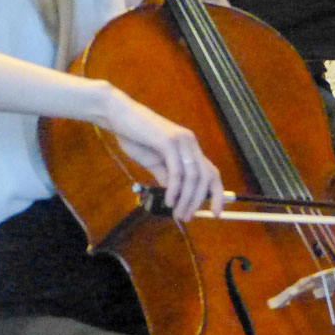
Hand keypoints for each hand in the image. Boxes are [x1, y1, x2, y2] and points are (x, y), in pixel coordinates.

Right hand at [104, 91, 224, 220]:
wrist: (118, 116)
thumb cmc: (134, 137)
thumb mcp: (153, 161)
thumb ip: (166, 175)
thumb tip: (176, 194)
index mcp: (190, 148)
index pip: (212, 172)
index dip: (217, 193)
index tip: (216, 214)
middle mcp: (191, 143)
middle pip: (207, 177)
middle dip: (200, 201)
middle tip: (188, 218)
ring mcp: (182, 141)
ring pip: (193, 177)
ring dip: (187, 199)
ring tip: (178, 213)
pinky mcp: (169, 141)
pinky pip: (177, 171)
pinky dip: (175, 189)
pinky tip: (169, 201)